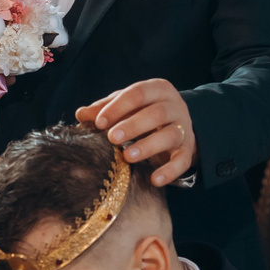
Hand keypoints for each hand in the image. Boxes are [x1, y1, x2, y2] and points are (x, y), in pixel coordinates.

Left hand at [77, 78, 197, 185]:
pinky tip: (154, 180)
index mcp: (157, 89)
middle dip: (133, 125)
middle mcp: (174, 106)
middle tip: (112, 138)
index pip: (138, 93)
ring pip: (170, 135)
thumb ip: (104, 108)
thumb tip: (80, 114)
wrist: (177, 124)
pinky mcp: (188, 149)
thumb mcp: (125, 106)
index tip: (99, 122)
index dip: (118, 107)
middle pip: (157, 113)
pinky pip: (182, 160)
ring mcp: (184, 128)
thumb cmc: (144, 111)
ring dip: (148, 145)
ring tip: (128, 156)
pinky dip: (169, 171)